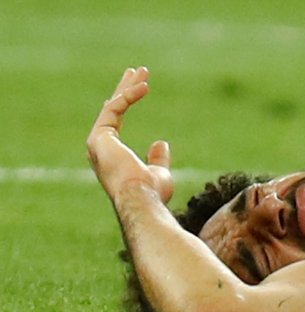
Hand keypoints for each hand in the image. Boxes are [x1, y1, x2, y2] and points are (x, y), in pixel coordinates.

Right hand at [87, 67, 173, 203]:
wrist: (141, 199)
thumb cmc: (151, 192)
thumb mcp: (159, 173)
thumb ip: (157, 158)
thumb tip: (160, 142)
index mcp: (111, 155)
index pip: (116, 122)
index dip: (126, 102)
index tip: (139, 87)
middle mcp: (100, 148)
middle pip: (112, 110)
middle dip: (125, 89)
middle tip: (136, 72)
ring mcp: (97, 143)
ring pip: (112, 106)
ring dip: (128, 87)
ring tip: (143, 71)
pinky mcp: (99, 137)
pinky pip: (114, 108)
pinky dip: (129, 95)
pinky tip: (144, 86)